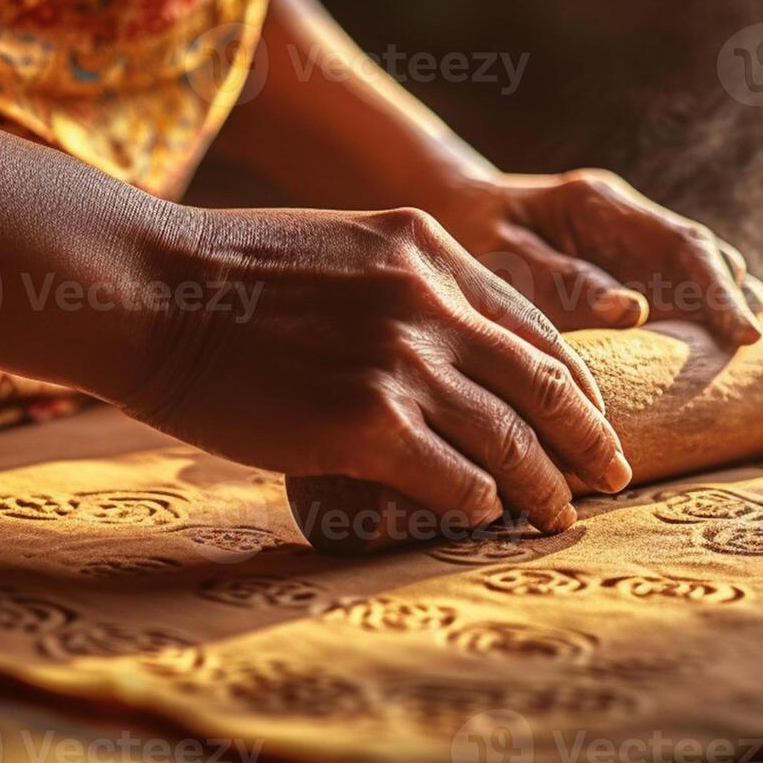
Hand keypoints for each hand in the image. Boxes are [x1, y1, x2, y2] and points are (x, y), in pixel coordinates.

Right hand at [107, 206, 632, 532]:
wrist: (148, 290)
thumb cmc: (223, 274)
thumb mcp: (338, 245)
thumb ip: (401, 283)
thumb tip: (442, 342)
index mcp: (429, 250)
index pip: (531, 327)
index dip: (573, 381)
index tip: (588, 416)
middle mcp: (430, 300)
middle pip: (544, 382)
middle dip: (588, 438)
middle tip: (614, 477)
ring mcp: (402, 360)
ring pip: (510, 438)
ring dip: (544, 487)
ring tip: (559, 517)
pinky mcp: (366, 421)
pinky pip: (453, 477)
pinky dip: (477, 502)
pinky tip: (481, 516)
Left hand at [422, 169, 762, 341]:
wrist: (450, 209)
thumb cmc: (469, 232)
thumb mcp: (501, 252)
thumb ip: (561, 279)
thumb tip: (633, 312)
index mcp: (598, 203)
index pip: (680, 242)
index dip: (719, 289)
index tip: (744, 334)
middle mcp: (625, 217)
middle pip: (700, 253)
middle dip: (731, 298)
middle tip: (751, 348)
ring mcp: (628, 239)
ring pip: (696, 267)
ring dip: (721, 304)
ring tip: (742, 350)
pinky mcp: (623, 265)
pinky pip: (672, 285)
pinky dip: (696, 313)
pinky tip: (709, 348)